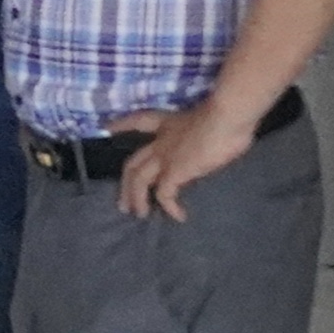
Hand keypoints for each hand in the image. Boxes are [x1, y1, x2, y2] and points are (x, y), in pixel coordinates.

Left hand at [110, 101, 256, 221]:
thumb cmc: (227, 115)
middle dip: (125, 184)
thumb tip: (215, 144)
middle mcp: (161, 140)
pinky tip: (179, 216)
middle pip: (133, 163)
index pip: (138, 121)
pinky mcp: (174, 172)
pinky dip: (170, 207)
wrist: (227, 117)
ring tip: (140, 214)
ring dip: (137, 199)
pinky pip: (164, 195)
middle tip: (122, 203)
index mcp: (169, 123)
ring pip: (138, 181)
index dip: (122, 125)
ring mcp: (164, 156)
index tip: (106, 128)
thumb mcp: (210, 122)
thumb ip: (204, 135)